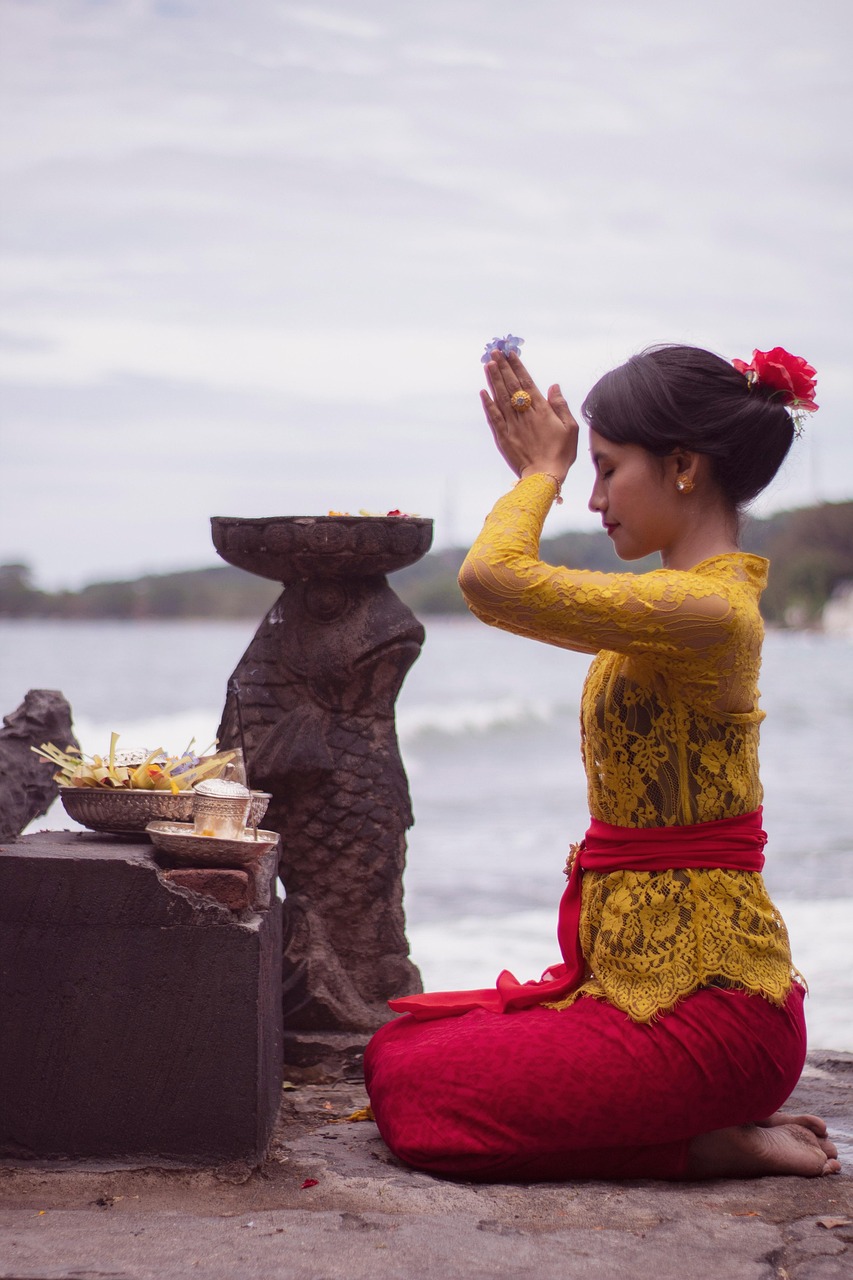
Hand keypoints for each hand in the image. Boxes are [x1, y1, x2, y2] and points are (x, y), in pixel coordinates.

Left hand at [481, 351, 578, 481]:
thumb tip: (553, 385)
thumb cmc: (561, 454)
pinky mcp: (503, 437)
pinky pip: (493, 417)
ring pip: (500, 398)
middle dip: (503, 367)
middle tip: (495, 351)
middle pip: (511, 386)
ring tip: (488, 364)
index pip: (527, 382)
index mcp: (542, 410)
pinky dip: (487, 404)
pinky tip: (483, 392)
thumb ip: (560, 405)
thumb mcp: (570, 428)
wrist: (544, 477)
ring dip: (493, 380)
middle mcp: (524, 414)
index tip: (510, 353)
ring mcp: (512, 425)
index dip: (518, 367)